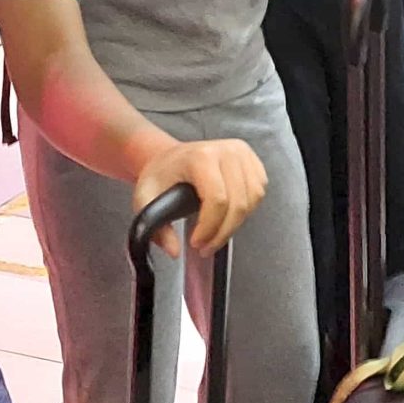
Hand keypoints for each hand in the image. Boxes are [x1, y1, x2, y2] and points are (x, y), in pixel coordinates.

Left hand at [132, 137, 267, 256]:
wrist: (171, 157)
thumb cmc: (161, 175)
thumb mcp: (145, 198)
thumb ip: (154, 226)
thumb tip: (174, 251)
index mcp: (200, 156)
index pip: (217, 199)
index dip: (209, 228)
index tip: (196, 243)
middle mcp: (226, 151)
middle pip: (238, 203)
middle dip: (222, 233)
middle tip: (206, 247)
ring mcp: (242, 153)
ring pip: (252, 200)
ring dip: (235, 224)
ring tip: (216, 232)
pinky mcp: (252, 159)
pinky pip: (259, 192)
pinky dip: (247, 210)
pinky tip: (228, 215)